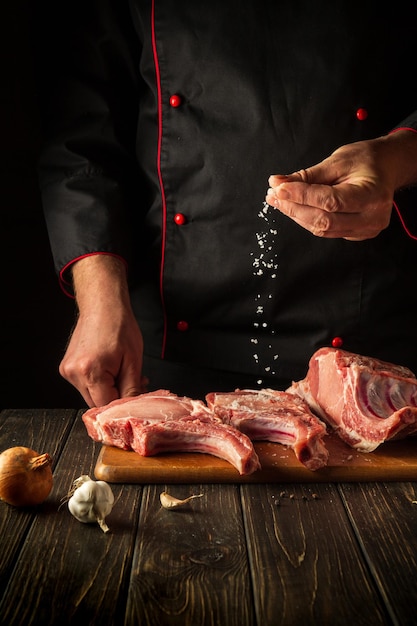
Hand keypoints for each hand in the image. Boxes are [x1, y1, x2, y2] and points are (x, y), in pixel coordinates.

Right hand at [59, 255, 146, 406]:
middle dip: (116, 398)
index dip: (123, 405)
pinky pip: (85, 385)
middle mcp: (74, 373)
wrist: (102, 304)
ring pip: (90, 395)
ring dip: (107, 391)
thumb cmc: (119, 326)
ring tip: (121, 372)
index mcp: (90, 371)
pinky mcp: (66, 368)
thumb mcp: (133, 360)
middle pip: (97, 403)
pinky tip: (109, 369)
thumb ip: (132, 388)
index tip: (136, 399)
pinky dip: (98, 383)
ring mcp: (67, 371)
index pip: (106, 406)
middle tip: (134, 384)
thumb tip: (133, 408)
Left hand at [265, 131, 416, 240]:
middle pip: (323, 220)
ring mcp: (366, 230)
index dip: (301, 196)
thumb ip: (308, 175)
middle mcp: (371, 217)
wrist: (387, 169)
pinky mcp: (358, 235)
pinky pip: (327, 231)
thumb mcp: (338, 161)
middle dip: (294, 208)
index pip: (329, 201)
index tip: (279, 188)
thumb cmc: (366, 161)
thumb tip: (279, 183)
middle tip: (274, 195)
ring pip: (322, 229)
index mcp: (372, 195)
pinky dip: (308, 220)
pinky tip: (296, 207)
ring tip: (280, 200)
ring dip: (297, 215)